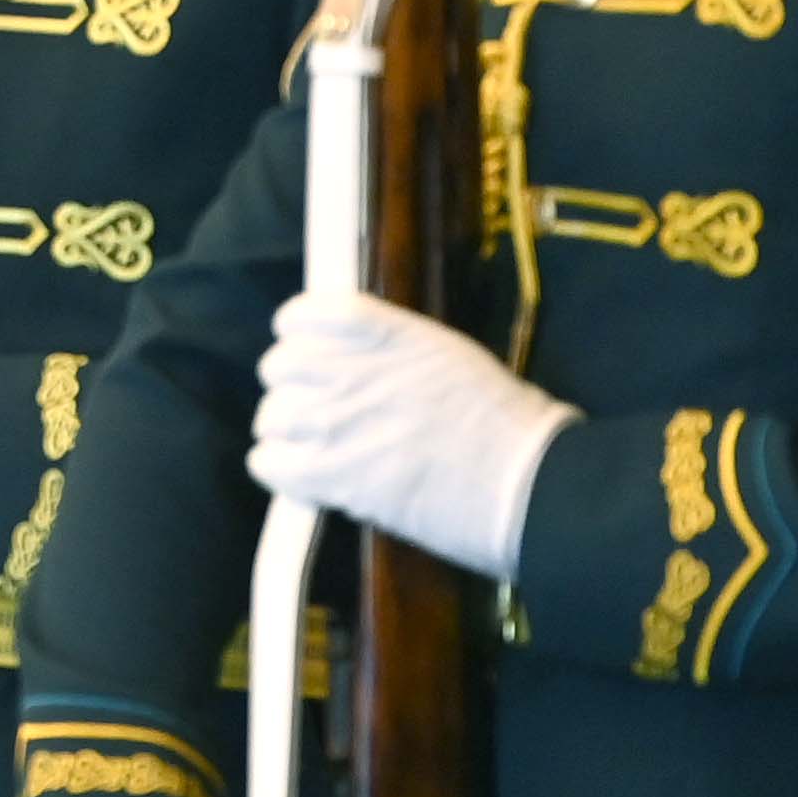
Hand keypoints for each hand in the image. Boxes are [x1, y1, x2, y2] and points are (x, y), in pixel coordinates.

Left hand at [248, 290, 570, 580]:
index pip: (307, 314)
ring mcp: (338, 423)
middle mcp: (354, 371)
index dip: (295, 330)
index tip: (302, 343)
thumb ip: (398, 351)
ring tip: (309, 446)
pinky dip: (277, 468)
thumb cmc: (508, 425)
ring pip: (271, 415)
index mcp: (389, 336)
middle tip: (313, 406)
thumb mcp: (452, 358)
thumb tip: (360, 358)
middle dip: (291, 386)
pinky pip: (269, 463)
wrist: (528, 482)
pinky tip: (300, 475)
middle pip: (280, 366)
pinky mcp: (334, 475)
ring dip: (285, 430)